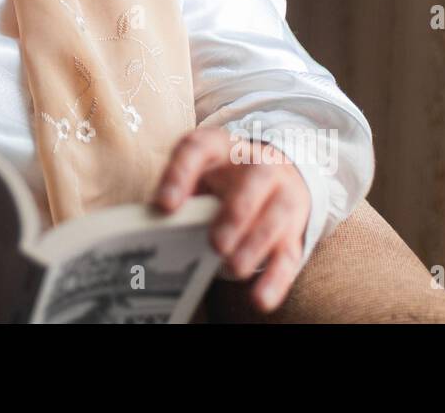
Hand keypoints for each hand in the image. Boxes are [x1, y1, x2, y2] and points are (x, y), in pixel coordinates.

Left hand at [153, 127, 310, 313]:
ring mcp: (283, 194)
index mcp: (221, 146)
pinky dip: (276, 278)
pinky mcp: (294, 228)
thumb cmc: (221, 179)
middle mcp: (258, 164)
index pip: (198, 148)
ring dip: (255, 244)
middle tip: (215, 243)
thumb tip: (149, 225)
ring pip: (277, 214)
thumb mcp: (197, 174)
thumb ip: (177, 194)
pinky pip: (290, 252)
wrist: (274, 174)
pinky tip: (259, 298)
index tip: (164, 206)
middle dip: (236, 212)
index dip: (180, 175)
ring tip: (232, 268)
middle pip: (254, 179)